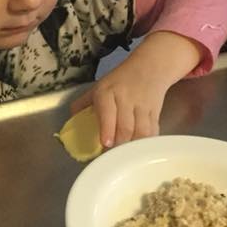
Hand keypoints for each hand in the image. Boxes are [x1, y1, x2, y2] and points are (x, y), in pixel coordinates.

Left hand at [70, 32, 200, 147]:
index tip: (105, 143)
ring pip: (141, 131)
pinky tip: (140, 151)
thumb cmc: (120, 80)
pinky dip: (146, 143)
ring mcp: (143, 106)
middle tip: (112, 159)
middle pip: (125, 126)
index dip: (107, 128)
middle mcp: (126, 99)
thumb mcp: (99, 86)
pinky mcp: (155, 113)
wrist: (151, 67)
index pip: (107, 111)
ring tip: (125, 157)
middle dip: (119, 144)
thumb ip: (83, 104)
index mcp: (108, 92)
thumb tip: (71, 123)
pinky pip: (152, 131)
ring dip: (133, 147)